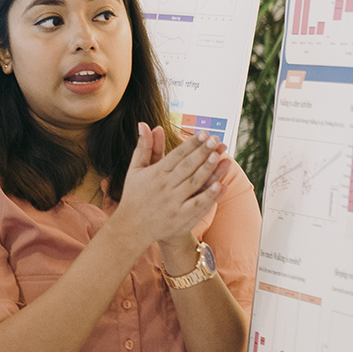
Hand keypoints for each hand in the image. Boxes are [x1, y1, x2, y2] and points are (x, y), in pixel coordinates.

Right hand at [112, 124, 230, 253]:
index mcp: (155, 174)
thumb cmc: (134, 195)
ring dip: (209, 170)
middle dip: (203, 152)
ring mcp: (173, 203)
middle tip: (216, 140)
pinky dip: (209, 195)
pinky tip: (221, 185)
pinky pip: (198, 204)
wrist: (131, 227)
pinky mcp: (180, 218)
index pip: (177, 155)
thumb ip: (144, 146)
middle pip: (187, 166)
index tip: (204, 133)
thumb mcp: (135, 169)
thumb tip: (144, 124)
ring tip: (221, 157)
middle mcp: (164, 187)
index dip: (191, 144)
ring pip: (194, 183)